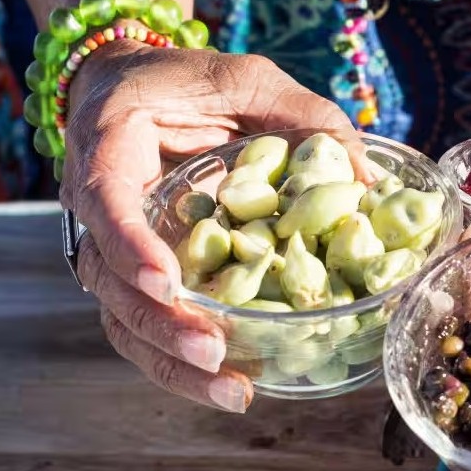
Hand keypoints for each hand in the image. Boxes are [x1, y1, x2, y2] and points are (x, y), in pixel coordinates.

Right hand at [63, 40, 364, 411]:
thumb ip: (305, 118)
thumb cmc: (189, 79)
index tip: (167, 283)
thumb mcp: (248, 79)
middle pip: (109, 282)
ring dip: (171, 362)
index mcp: (108, 147)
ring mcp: (115, 247)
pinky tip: (233, 384)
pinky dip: (183, 359)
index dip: (131, 247)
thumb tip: (371, 180)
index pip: (104, 203)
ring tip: (233, 391)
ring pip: (123, 318)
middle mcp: (99, 207)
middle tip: (214, 356)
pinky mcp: (139, 273)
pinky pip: (148, 323)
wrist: (135, 85)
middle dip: (161, 326)